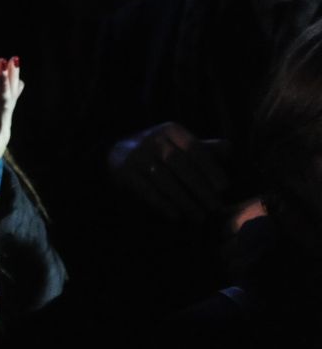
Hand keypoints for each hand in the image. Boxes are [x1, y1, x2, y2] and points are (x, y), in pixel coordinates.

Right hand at [109, 122, 230, 222]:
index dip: (210, 167)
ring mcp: (136, 155)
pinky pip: (146, 190)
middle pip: (179, 163)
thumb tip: (230, 148)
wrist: (118, 154)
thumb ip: (205, 149)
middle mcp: (152, 139)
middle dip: (199, 186)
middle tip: (215, 206)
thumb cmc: (160, 152)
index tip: (225, 187)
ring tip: (199, 217)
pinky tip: (176, 216)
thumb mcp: (181, 145)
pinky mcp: (124, 171)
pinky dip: (163, 204)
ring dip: (184, 200)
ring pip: (163, 178)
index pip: (194, 148)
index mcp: (171, 131)